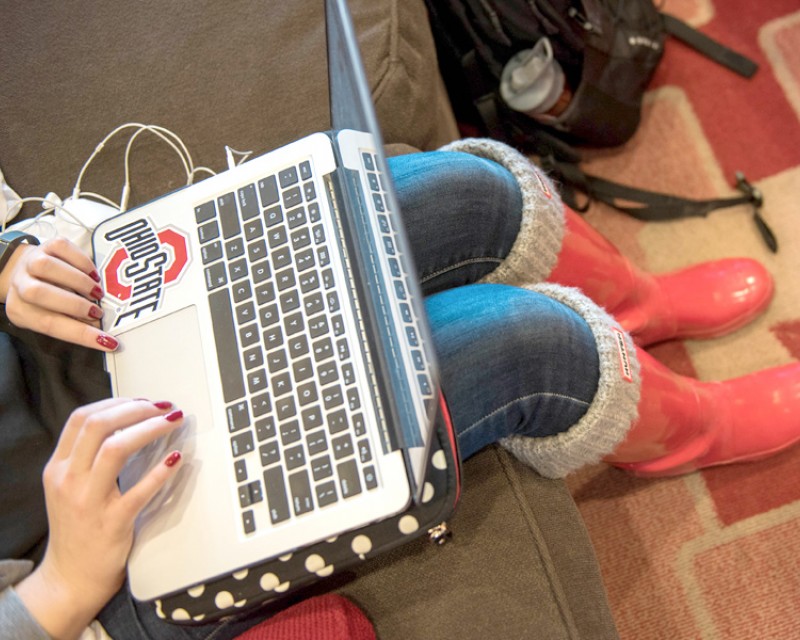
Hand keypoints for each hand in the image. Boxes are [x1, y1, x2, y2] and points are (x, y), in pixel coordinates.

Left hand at [0, 237, 118, 350]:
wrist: (25, 269)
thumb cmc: (46, 299)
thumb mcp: (53, 316)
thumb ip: (72, 322)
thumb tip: (101, 331)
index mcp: (21, 311)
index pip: (49, 325)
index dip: (82, 334)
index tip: (108, 342)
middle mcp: (20, 286)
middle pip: (39, 293)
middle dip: (75, 304)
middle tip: (97, 312)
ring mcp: (30, 263)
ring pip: (47, 267)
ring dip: (78, 281)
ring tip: (97, 292)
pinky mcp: (46, 245)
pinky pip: (62, 248)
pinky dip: (82, 261)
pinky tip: (92, 274)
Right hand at [15, 398, 183, 639]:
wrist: (71, 577)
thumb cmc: (79, 526)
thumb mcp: (71, 486)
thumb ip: (89, 456)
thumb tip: (129, 419)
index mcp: (59, 467)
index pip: (82, 419)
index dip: (117, 402)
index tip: (144, 400)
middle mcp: (69, 480)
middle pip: (99, 426)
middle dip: (136, 409)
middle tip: (165, 408)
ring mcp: (88, 501)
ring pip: (115, 449)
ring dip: (150, 429)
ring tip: (173, 422)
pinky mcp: (112, 523)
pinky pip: (139, 491)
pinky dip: (161, 471)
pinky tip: (177, 458)